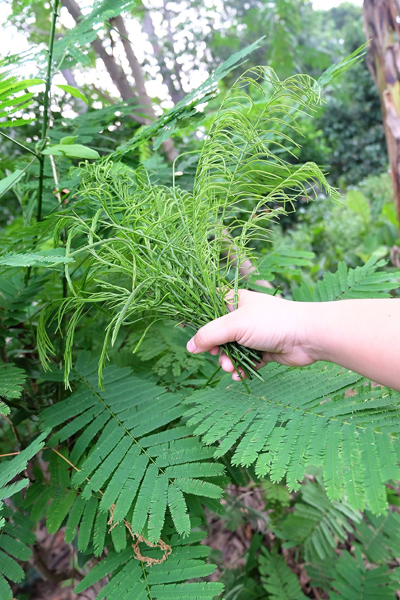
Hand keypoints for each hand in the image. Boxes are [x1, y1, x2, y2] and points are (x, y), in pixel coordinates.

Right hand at [186, 289, 315, 379]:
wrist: (308, 336)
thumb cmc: (271, 322)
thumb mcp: (234, 325)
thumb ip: (209, 335)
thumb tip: (190, 346)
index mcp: (235, 301)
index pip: (210, 309)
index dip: (200, 323)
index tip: (194, 336)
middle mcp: (244, 316)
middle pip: (220, 334)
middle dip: (216, 349)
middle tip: (217, 357)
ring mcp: (255, 334)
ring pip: (233, 350)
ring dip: (229, 362)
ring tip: (230, 369)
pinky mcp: (265, 350)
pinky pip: (247, 361)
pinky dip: (242, 369)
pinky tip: (239, 376)